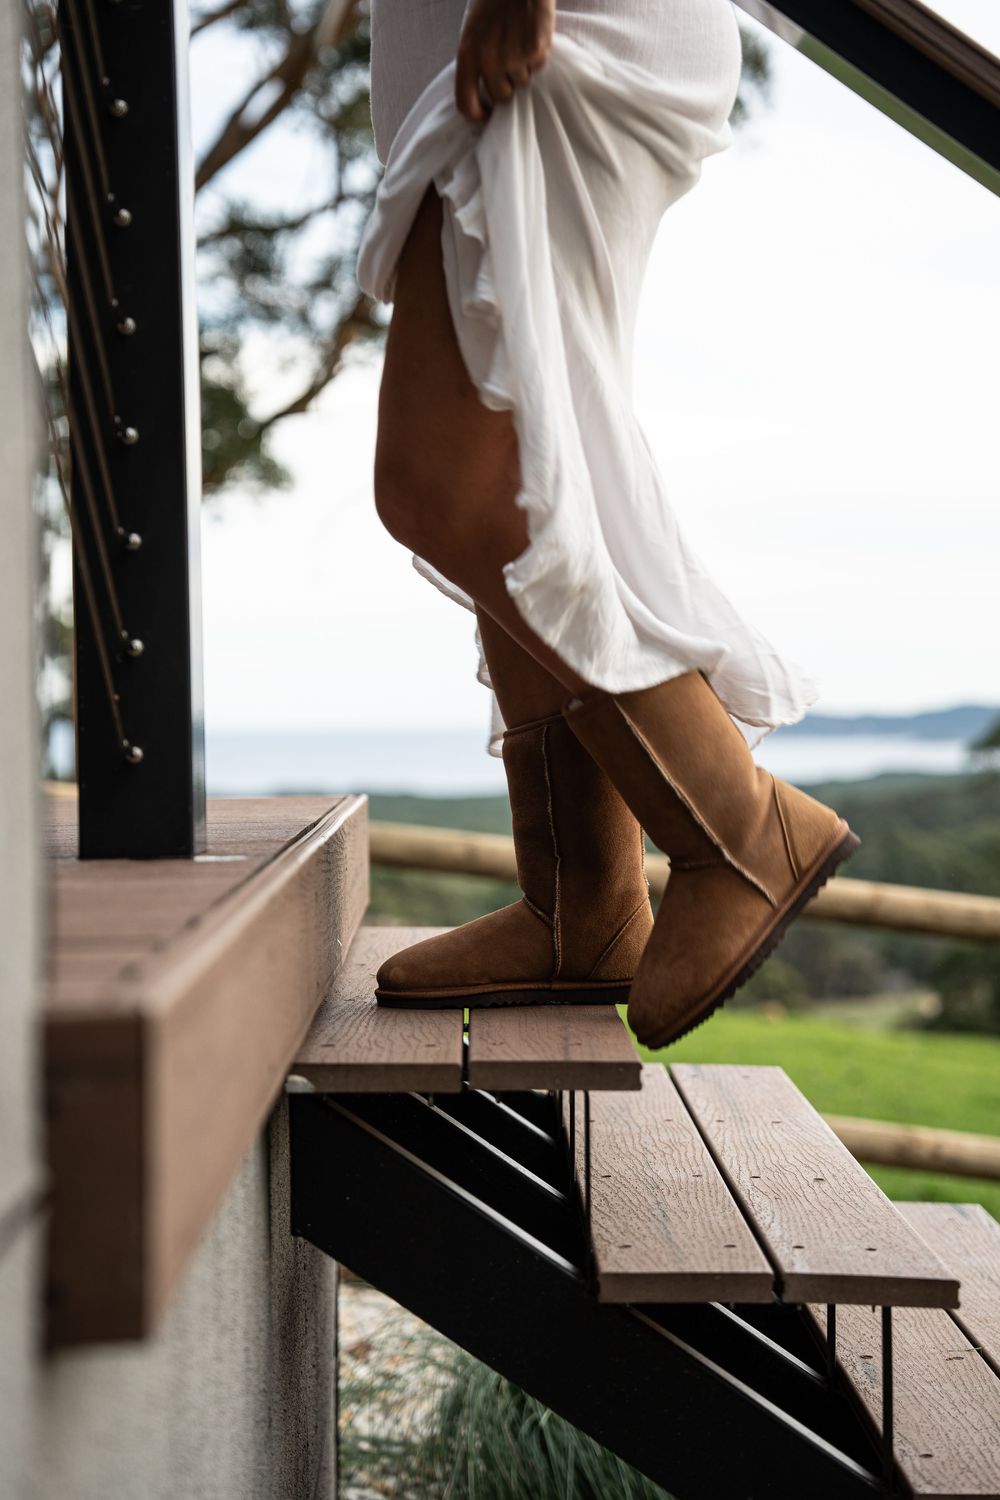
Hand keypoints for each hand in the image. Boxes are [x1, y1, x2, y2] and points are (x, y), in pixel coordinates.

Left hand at [455, 0, 554, 122]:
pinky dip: (537, 55)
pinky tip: (531, 35)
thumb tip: (480, 96)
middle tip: (509, 62)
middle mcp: (488, 60)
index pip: (465, 103)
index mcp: (467, 54)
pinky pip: (538, 68)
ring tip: (519, 42)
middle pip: (500, 97)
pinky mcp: (535, 51)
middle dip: (506, 85)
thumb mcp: (473, 32)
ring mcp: (513, 57)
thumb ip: (474, 62)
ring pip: (521, 84)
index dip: (477, 115)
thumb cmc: (494, 3)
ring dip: (523, 68)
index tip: (486, 115)